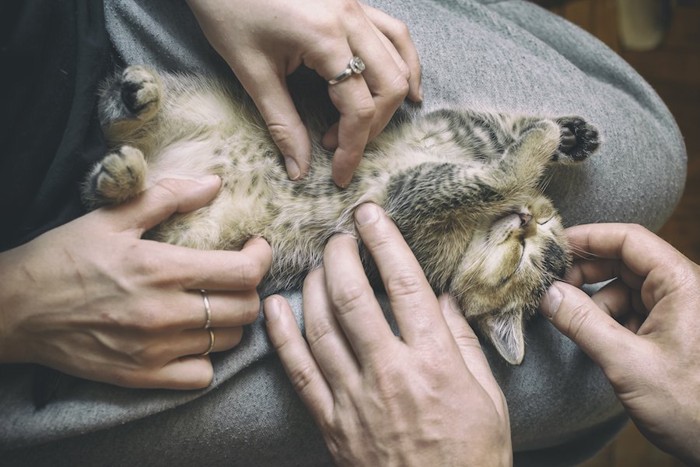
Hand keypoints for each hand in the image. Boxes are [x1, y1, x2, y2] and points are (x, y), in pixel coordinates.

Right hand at [0, 176, 271, 388]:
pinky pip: (202, 376)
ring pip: (229, 342)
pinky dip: (207, 357)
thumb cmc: (62, 258)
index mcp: (160, 269)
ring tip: (214, 303)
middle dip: (249, 287)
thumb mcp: (112, 217)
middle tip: (234, 275)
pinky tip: (193, 338)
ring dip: (231, 320)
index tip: (255, 247)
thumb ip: (168, 197)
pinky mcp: (142, 377)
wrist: (14, 310)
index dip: (261, 257)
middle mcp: (164, 314)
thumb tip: (214, 183)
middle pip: (245, 309)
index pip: (243, 272)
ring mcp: (154, 350)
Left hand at [186, 0, 421, 186]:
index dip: (353, 148)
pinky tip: (405, 87)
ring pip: (399, 61)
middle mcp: (350, 18)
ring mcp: (356, 6)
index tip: (340, 174)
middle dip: (372, 127)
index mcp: (324, 36)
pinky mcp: (354, 3)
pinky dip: (404, 64)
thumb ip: (282, 123)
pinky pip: (394, 35)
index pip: (358, 106)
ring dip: (389, 101)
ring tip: (369, 127)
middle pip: (389, 85)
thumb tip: (300, 168)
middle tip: (340, 149)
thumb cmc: (228, 10)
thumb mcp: (251, 72)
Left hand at [264, 203, 510, 465]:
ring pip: (321, 326)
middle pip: (353, 297)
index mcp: (435, 363)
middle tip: (339, 234)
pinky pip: (300, 371)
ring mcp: (355, 398)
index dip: (385, 242)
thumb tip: (443, 298)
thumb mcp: (489, 397)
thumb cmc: (473, 456)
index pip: (405, 285)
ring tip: (316, 263)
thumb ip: (464, 342)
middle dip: (340, 255)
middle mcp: (390, 373)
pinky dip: (282, 335)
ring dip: (313, 286)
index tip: (371, 214)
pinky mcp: (331, 422)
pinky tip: (273, 307)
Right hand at [539, 223, 699, 463]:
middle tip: (553, 288)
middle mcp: (681, 290)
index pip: (629, 240)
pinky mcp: (668, 331)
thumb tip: (548, 294)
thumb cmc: (693, 407)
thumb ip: (584, 324)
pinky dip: (606, 320)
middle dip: (585, 273)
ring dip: (594, 302)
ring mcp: (675, 311)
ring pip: (622, 288)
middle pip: (623, 261)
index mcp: (682, 285)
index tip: (553, 246)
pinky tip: (597, 341)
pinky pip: (629, 311)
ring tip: (575, 324)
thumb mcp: (629, 364)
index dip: (588, 237)